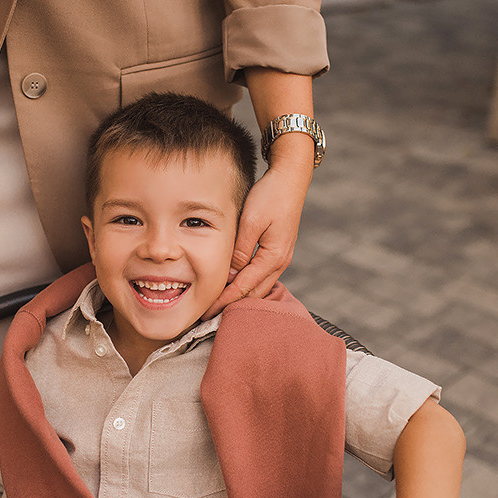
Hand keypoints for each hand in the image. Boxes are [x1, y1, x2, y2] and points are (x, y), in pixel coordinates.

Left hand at [203, 151, 309, 318]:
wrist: (290, 178)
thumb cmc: (270, 196)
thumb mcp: (251, 221)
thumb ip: (241, 249)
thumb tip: (230, 274)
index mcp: (273, 257)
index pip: (244, 288)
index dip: (224, 302)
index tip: (207, 313)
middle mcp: (279, 262)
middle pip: (253, 294)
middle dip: (232, 307)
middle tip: (209, 319)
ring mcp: (280, 258)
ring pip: (259, 288)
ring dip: (240, 299)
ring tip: (220, 309)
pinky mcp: (277, 251)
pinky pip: (261, 277)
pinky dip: (247, 286)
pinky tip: (235, 288)